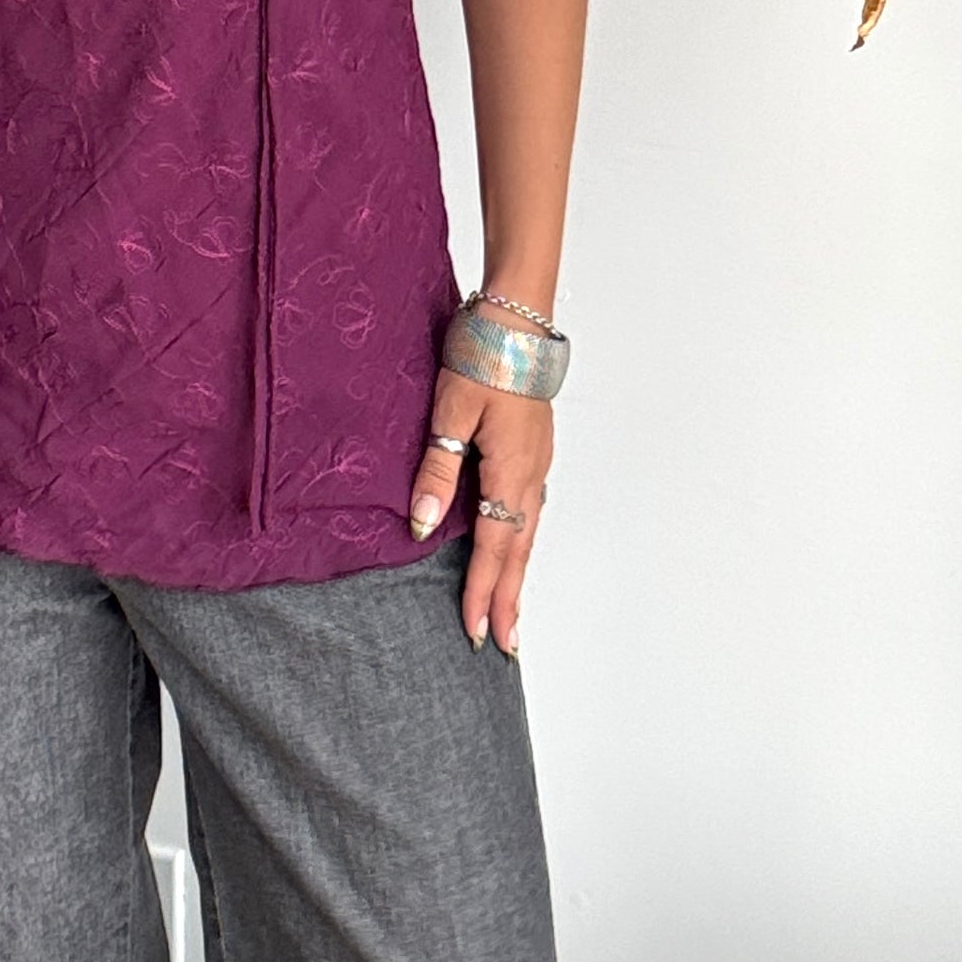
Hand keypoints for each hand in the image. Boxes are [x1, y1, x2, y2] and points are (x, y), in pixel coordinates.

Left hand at [408, 364, 552, 658]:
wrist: (516, 317)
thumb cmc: (482, 356)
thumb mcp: (451, 412)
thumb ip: (438, 470)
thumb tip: (424, 525)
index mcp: (512, 471)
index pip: (496, 548)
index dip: (484, 592)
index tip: (478, 633)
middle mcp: (531, 474)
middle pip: (519, 550)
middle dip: (510, 598)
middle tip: (506, 645)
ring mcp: (537, 461)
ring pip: (527, 531)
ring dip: (517, 573)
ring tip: (510, 609)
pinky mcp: (533, 448)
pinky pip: (527, 508)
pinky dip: (519, 538)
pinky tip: (513, 546)